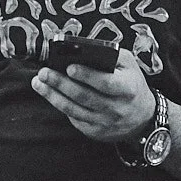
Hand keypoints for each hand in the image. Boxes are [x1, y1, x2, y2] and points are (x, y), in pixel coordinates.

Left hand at [32, 49, 155, 143]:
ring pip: (74, 110)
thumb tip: (84, 49)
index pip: (106, 83)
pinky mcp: (95, 132)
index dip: (87, 76)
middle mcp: (116, 108)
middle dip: (61, 84)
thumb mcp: (130, 65)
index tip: (69, 67)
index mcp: (128, 89)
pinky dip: (60, 106)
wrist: (142, 117)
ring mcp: (105, 123)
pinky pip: (74, 118)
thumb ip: (111, 55)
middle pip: (84, 97)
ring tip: (38, 83)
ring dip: (53, 96)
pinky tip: (50, 94)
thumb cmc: (132, 84)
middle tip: (44, 73)